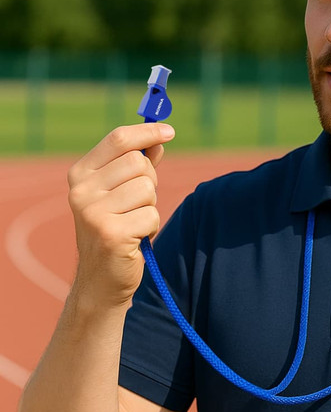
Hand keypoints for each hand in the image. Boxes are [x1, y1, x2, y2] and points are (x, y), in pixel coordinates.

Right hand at [67, 123, 175, 307]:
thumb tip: (160, 138)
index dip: (147, 132)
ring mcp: (93, 212)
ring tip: (133, 222)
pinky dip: (151, 226)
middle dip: (149, 181)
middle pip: (138, 163)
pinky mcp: (111, 234)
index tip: (169, 131)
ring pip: (148, 189)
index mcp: (80, 174)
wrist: (101, 280)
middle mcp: (81, 191)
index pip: (118, 140)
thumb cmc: (117, 228)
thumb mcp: (122, 192)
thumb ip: (139, 165)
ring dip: (150, 207)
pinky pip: (152, 215)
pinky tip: (135, 239)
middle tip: (137, 203)